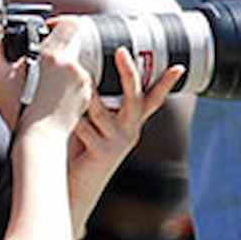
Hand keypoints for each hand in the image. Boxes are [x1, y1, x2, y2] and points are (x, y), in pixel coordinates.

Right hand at [17, 17, 99, 141]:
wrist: (39, 140)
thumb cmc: (19, 113)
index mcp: (54, 56)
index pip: (70, 23)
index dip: (58, 22)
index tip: (48, 30)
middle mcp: (73, 67)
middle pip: (73, 43)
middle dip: (58, 48)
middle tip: (42, 59)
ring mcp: (83, 83)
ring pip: (76, 63)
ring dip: (62, 68)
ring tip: (43, 83)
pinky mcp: (87, 97)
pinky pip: (78, 82)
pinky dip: (67, 84)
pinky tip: (51, 96)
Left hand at [69, 47, 183, 166]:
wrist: (76, 188)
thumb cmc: (82, 153)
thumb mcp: (94, 124)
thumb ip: (95, 104)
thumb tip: (85, 71)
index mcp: (130, 124)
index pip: (152, 100)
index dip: (165, 84)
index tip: (179, 67)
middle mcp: (129, 132)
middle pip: (136, 98)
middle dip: (129, 73)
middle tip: (122, 51)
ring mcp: (117, 143)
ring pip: (100, 109)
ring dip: (87, 93)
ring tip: (76, 74)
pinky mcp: (101, 152)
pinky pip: (84, 126)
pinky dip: (72, 116)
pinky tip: (61, 111)